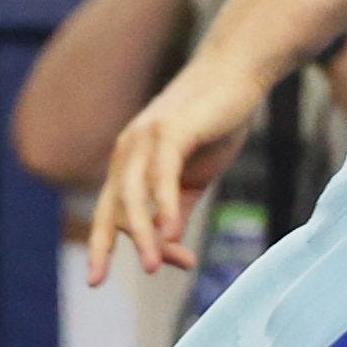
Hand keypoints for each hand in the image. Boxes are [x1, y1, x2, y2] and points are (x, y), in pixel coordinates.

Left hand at [86, 55, 265, 284]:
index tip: (131, 273)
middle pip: (112, 207)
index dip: (109, 246)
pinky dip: (162, 204)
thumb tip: (167, 245)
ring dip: (143, 233)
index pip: (108, 212)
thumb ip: (177, 208)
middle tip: (147, 272)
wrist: (238, 72)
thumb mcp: (194, 176)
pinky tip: (171, 230)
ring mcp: (146, 137)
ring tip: (154, 264)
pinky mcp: (170, 129)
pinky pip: (160, 174)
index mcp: (129, 162)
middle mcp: (128, 149)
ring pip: (131, 195)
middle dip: (118, 244)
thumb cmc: (216, 122)